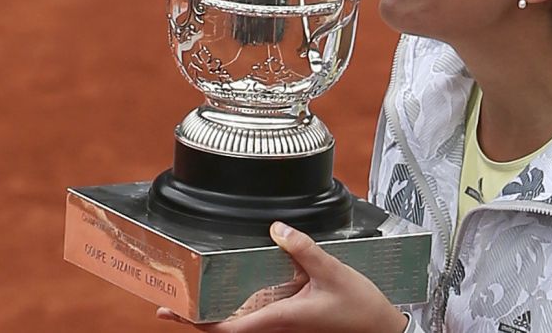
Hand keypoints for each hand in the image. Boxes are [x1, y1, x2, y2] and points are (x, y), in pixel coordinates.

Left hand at [156, 221, 408, 332]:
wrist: (382, 331)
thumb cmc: (360, 309)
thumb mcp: (332, 272)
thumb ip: (303, 249)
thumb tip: (276, 229)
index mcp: (279, 319)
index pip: (226, 328)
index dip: (196, 321)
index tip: (172, 311)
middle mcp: (276, 327)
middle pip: (227, 328)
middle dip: (197, 318)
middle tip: (169, 303)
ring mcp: (284, 328)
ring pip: (241, 323)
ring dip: (216, 313)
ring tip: (192, 296)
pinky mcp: (293, 323)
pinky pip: (258, 317)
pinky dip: (240, 308)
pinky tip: (232, 293)